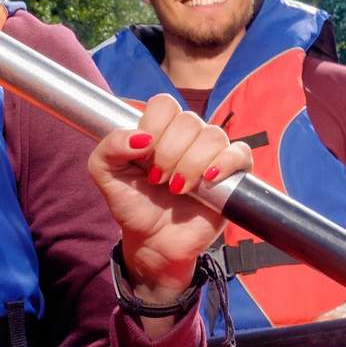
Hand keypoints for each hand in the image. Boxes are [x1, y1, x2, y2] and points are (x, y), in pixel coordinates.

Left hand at [88, 93, 252, 308]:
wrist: (153, 242)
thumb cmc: (132, 205)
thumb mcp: (105, 175)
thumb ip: (109, 147)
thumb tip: (141, 137)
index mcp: (160, 130)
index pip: (164, 104)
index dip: (154, 126)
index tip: (144, 156)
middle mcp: (188, 138)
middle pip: (188, 120)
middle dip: (169, 153)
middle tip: (158, 180)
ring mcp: (212, 154)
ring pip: (213, 136)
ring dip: (191, 164)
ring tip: (177, 189)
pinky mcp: (233, 175)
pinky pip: (240, 153)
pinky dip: (225, 163)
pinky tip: (208, 179)